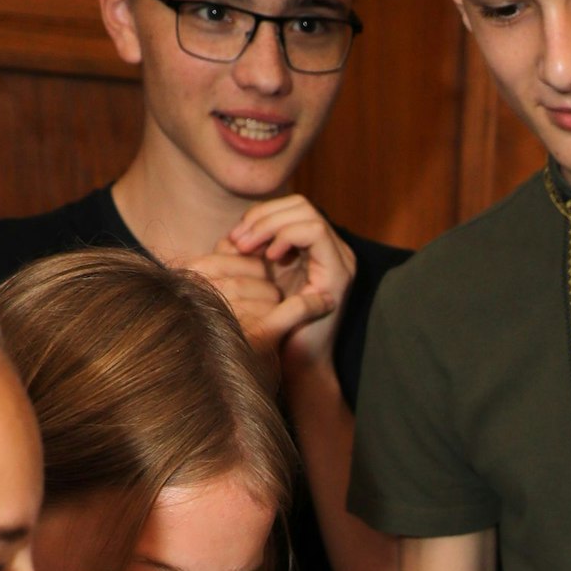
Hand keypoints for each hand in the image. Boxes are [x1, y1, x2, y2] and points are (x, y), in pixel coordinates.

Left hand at [222, 194, 354, 375]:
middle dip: (264, 216)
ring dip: (272, 225)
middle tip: (240, 240)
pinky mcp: (340, 274)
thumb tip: (229, 236)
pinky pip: (315, 232)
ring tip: (250, 248)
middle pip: (300, 204)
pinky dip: (288, 236)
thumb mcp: (255, 284)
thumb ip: (246, 258)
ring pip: (308, 213)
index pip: (291, 208)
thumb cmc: (274, 328)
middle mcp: (333, 252)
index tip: (236, 238)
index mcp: (316, 251)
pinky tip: (270, 257)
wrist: (296, 365)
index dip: (261, 214)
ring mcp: (341, 261)